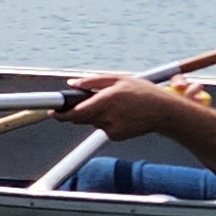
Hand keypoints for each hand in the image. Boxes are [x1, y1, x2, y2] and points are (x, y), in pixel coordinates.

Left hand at [57, 73, 204, 138]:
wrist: (163, 112)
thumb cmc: (142, 92)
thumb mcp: (118, 79)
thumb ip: (93, 81)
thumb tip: (73, 84)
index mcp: (106, 101)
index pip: (76, 112)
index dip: (60, 114)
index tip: (51, 111)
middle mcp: (107, 117)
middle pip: (80, 118)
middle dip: (76, 111)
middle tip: (80, 102)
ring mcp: (112, 129)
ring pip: (92, 122)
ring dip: (94, 114)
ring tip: (112, 104)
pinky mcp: (116, 136)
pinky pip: (103, 127)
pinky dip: (105, 120)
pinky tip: (120, 114)